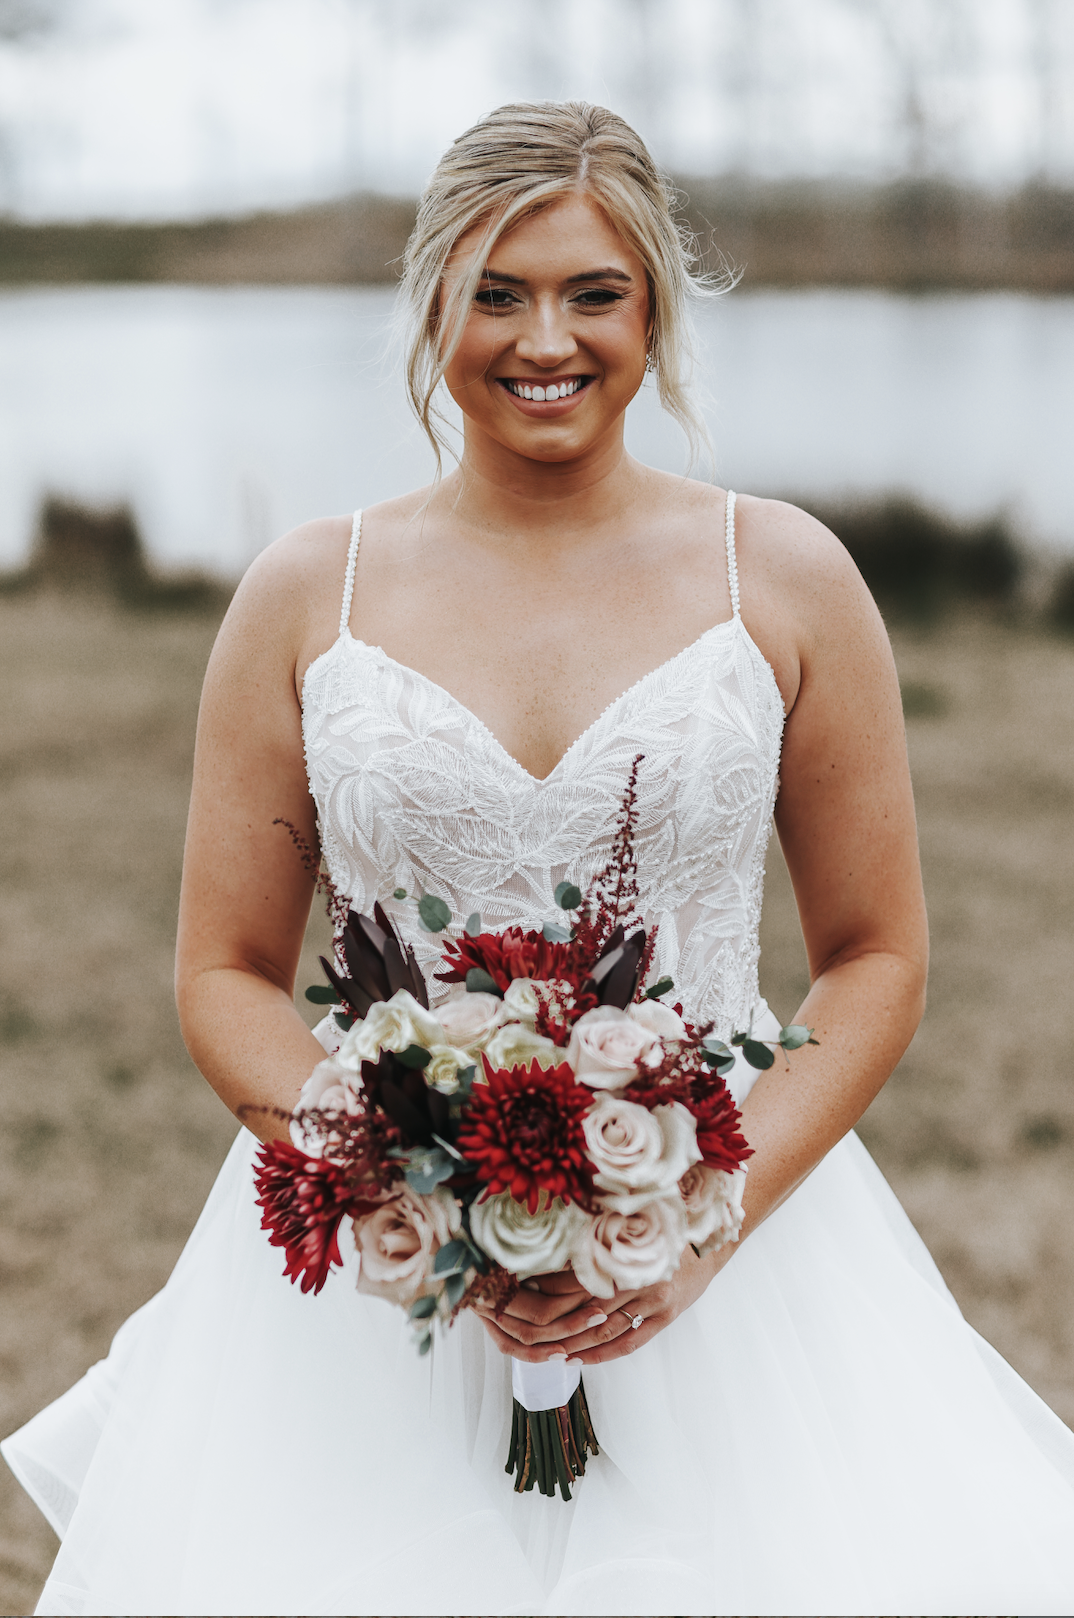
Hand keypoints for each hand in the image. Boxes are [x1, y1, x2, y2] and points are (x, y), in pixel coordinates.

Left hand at [474, 1244, 732, 1365]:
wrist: (711, 1236)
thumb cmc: (665, 1223)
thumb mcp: (632, 1216)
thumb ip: (599, 1224)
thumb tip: (555, 1226)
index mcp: (623, 1247)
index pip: (575, 1271)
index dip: (545, 1283)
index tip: (519, 1287)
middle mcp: (636, 1275)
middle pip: (583, 1303)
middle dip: (551, 1317)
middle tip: (521, 1325)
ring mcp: (652, 1299)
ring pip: (602, 1328)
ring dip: (571, 1341)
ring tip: (543, 1349)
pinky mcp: (664, 1316)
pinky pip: (628, 1342)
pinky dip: (601, 1354)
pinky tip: (579, 1360)